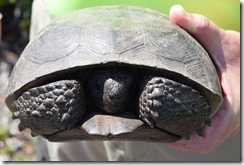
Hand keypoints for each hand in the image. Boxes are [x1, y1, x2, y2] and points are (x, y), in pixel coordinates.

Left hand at [167, 5, 239, 152]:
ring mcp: (223, 118)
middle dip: (174, 136)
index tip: (160, 134)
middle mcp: (226, 120)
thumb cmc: (239, 53)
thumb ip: (199, 26)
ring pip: (198, 134)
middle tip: (151, 123)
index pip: (203, 142)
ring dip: (180, 130)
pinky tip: (170, 111)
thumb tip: (174, 13)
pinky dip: (186, 122)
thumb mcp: (222, 40)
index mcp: (229, 112)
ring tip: (156, 120)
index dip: (181, 143)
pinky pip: (201, 125)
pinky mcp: (218, 112)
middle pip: (196, 141)